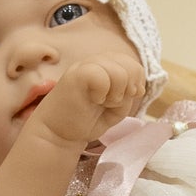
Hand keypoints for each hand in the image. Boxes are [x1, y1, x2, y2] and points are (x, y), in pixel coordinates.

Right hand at [31, 57, 146, 149]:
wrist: (58, 134)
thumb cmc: (85, 121)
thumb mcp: (116, 109)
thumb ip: (128, 95)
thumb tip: (137, 88)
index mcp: (106, 65)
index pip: (133, 64)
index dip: (137, 82)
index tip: (126, 98)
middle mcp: (96, 61)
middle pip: (129, 64)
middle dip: (129, 87)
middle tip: (113, 102)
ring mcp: (84, 65)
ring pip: (118, 70)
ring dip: (115, 92)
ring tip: (102, 102)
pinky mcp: (75, 74)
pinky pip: (101, 75)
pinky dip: (102, 92)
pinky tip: (94, 100)